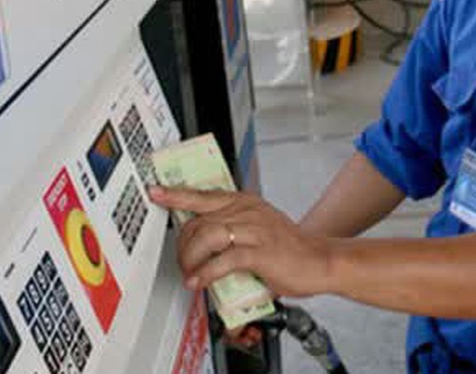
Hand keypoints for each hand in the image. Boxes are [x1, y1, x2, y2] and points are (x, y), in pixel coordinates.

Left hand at [148, 186, 333, 297]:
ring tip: (189, 273)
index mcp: (244, 202)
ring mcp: (254, 230)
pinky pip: (224, 260)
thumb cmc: (288, 248)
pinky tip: (199, 282)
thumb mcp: (257, 227)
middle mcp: (246, 211)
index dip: (176, 195)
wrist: (319, 261)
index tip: (156, 193)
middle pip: (199, 220)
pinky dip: (206, 273)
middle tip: (182, 262)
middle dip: (183, 245)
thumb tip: (200, 242)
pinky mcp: (260, 252)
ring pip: (207, 236)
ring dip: (191, 258)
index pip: (203, 194)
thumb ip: (231, 229)